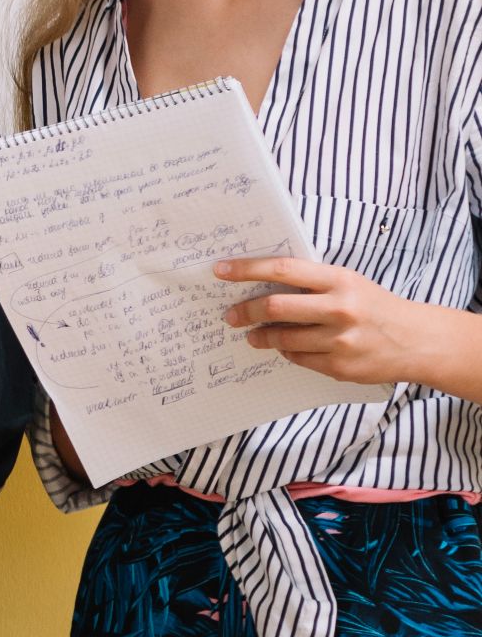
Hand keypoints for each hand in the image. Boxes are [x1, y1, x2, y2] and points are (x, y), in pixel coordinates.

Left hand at [218, 255, 477, 389]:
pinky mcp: (340, 366)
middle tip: (230, 315)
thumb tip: (259, 280)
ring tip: (253, 335)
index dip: (247, 269)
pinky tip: (286, 347)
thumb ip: (310, 282)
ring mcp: (340, 340)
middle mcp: (340, 309)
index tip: (220, 271)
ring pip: (282, 338)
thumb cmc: (374, 306)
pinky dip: (287, 352)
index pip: (283, 270)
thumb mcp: (347, 282)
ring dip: (261, 336)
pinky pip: (298, 358)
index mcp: (339, 280)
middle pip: (275, 307)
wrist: (416, 341)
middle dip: (245, 311)